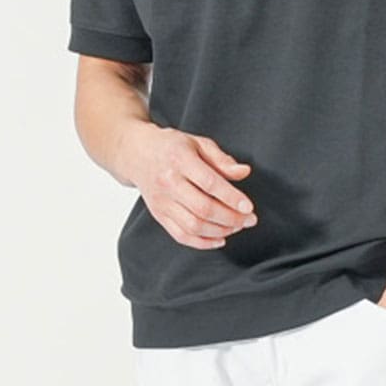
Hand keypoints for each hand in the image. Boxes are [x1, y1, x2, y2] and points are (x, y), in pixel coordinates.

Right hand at [121, 126, 257, 249]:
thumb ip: (222, 159)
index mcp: (180, 159)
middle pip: (203, 208)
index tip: (249, 207)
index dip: (232, 198)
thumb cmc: (172, 147)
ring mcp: (162, 201)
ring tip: (237, 227)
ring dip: (220, 231)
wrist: (136, 153)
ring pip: (193, 226)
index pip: (209, 183)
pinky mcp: (158, 214)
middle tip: (249, 220)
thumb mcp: (198, 143)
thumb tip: (244, 172)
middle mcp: (168, 182)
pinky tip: (220, 239)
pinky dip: (203, 243)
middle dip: (231, 218)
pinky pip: (181, 235)